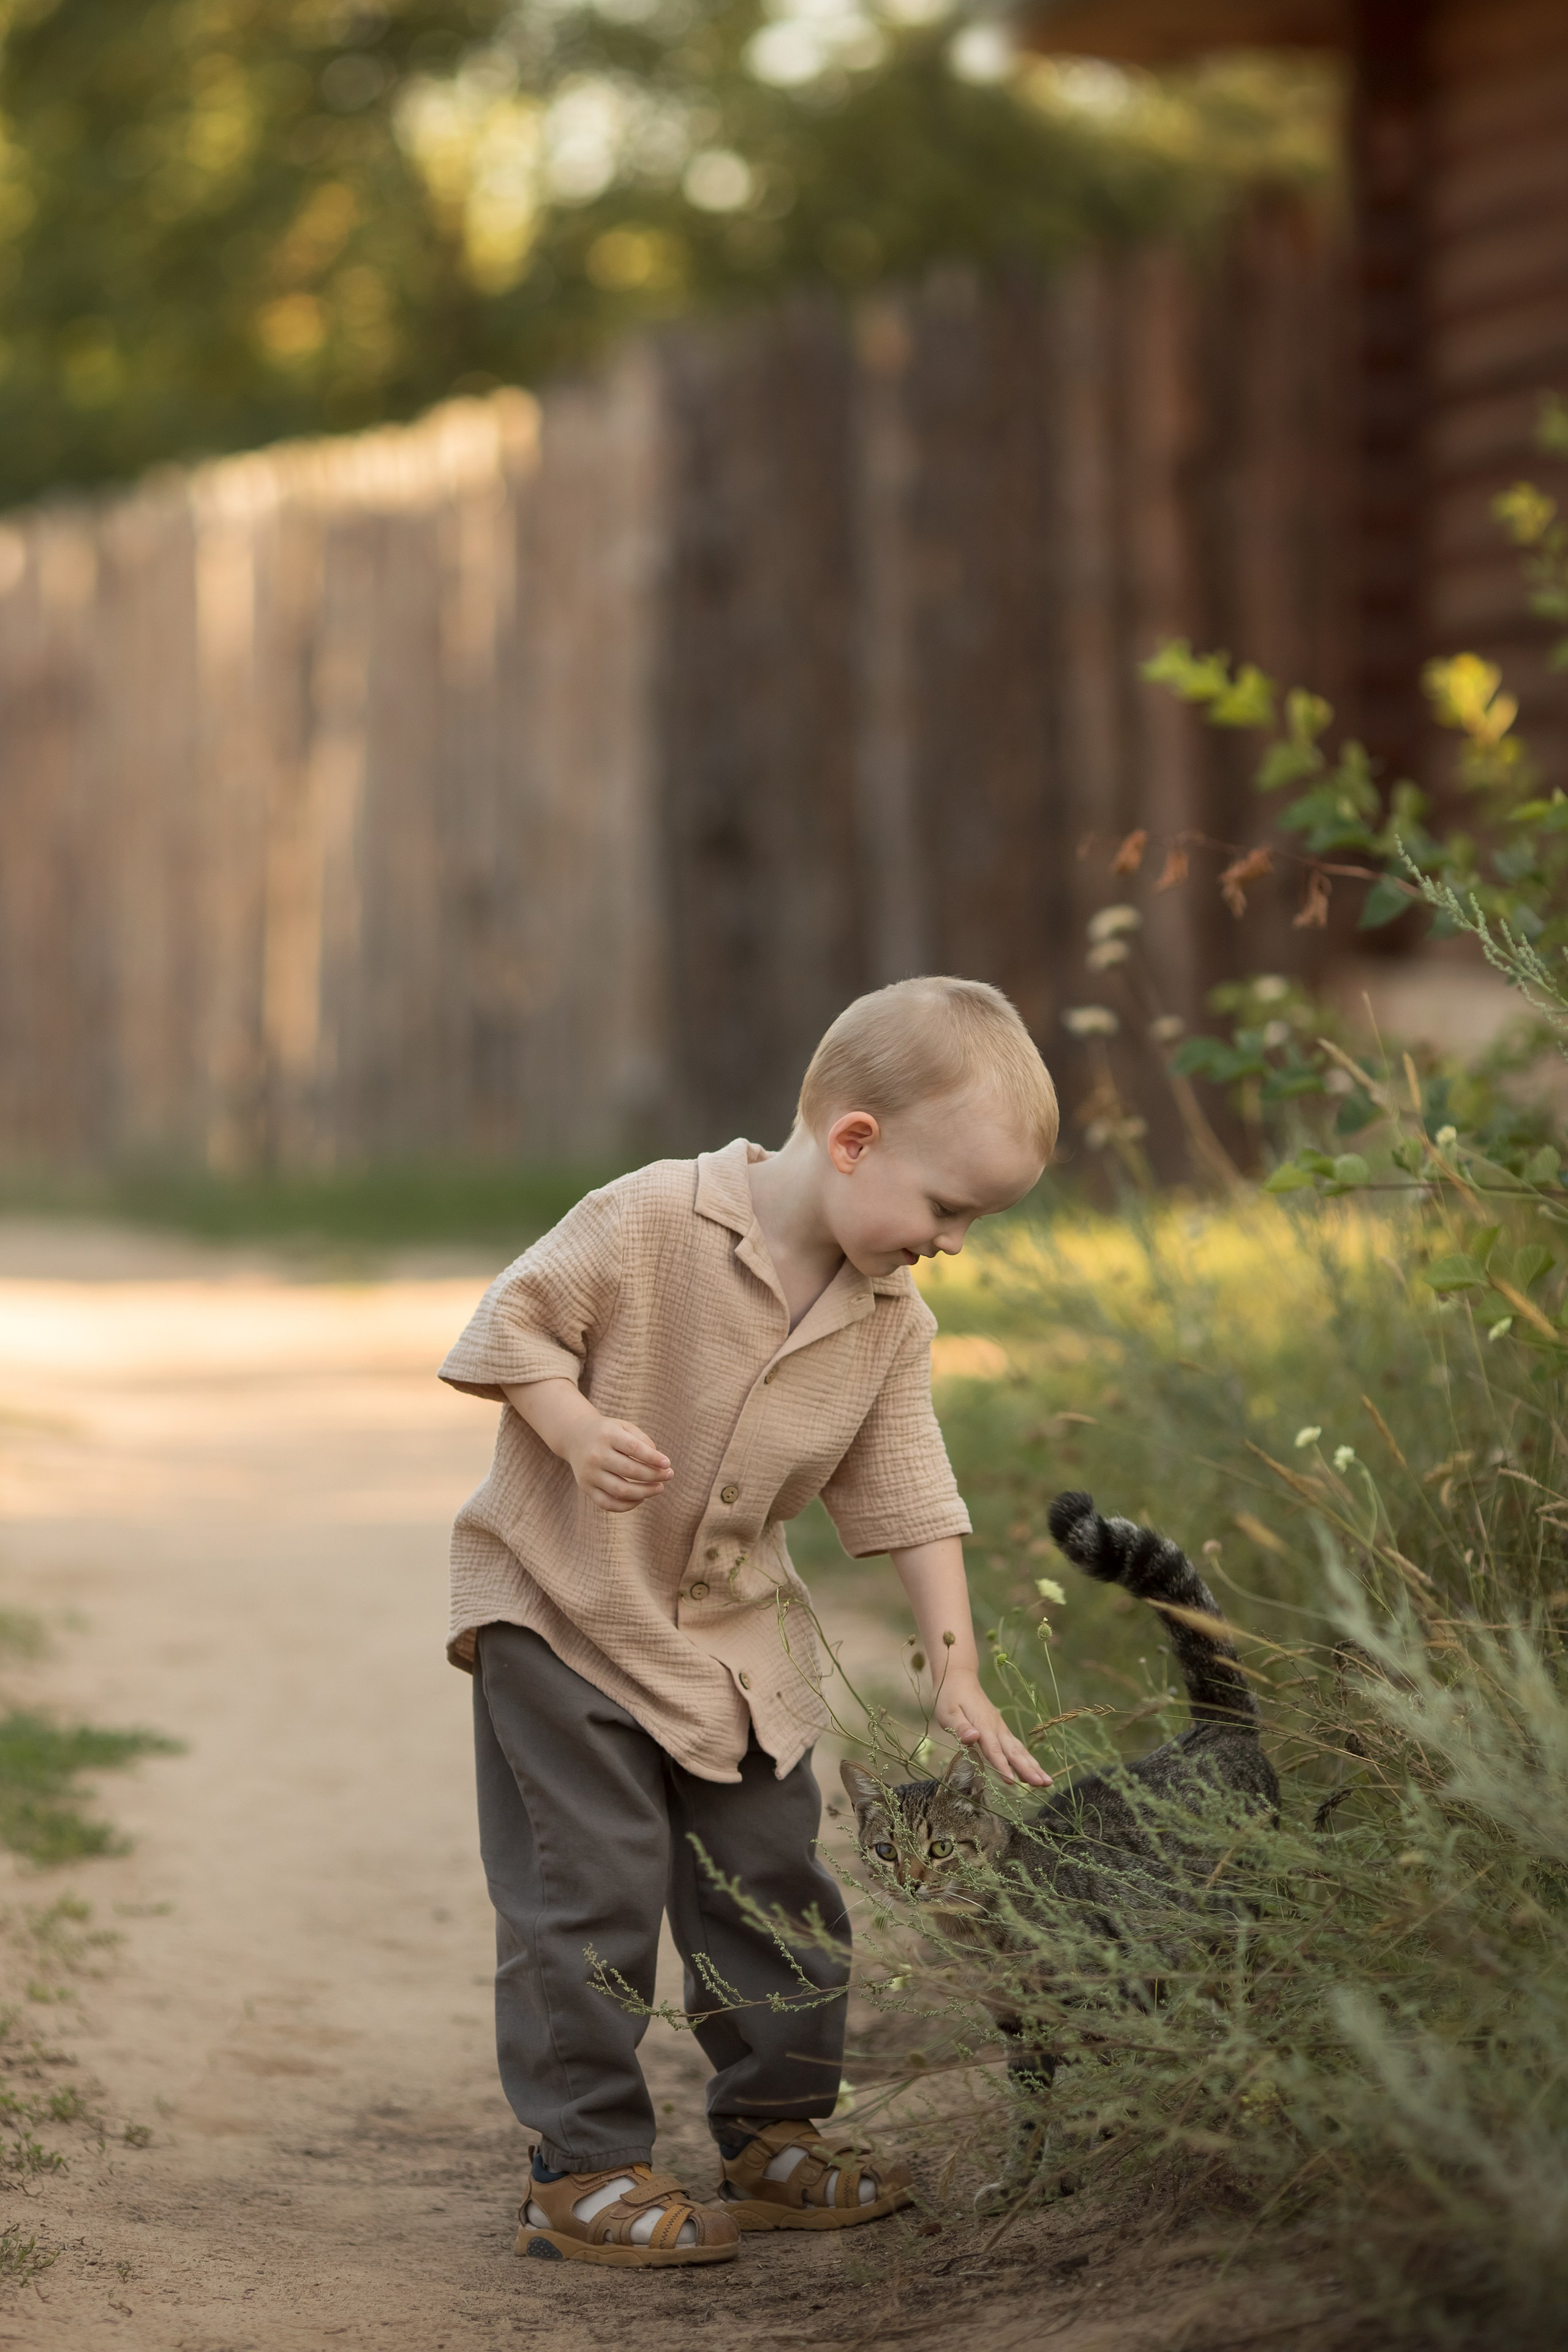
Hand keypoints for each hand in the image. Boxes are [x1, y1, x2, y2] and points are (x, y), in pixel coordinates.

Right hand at [564, 1415, 672, 1513]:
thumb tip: (659, 1463)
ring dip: (644, 1492)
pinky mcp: (586, 1487)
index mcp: (607, 1435)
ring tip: (659, 1488)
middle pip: (629, 1470)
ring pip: (620, 1490)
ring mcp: (589, 1473)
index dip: (653, 1458)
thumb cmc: (608, 1432)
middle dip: (654, 1476)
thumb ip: (643, 1440)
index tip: (668, 1464)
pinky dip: (627, 1505)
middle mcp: (596, 1454)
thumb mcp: (624, 1427)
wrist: (574, 1436)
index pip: (634, 1448)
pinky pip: (608, 1503)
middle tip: (669, 1476)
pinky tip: (640, 1498)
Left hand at [933, 1667, 1049, 1787]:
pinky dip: (1027, 1759)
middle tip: (1043, 1784)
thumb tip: (972, 1738)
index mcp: (983, 1725)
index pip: (993, 1749)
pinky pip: (1017, 1747)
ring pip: (1019, 1750)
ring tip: (1047, 1782)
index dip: (1002, 1766)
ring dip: (1033, 1766)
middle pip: (1014, 1752)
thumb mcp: (948, 1712)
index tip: (1012, 1782)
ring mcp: (1001, 1729)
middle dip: (1028, 1769)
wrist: (960, 1679)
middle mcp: (996, 1728)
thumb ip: (960, 1727)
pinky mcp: (1001, 1730)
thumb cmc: (950, 1697)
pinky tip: (1034, 1771)